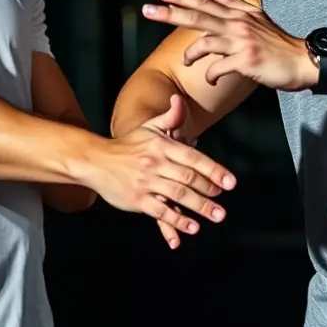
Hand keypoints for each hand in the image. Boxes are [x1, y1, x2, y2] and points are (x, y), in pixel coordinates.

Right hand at [84, 95, 235, 235]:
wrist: (96, 160)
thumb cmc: (128, 144)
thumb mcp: (149, 128)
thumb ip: (170, 117)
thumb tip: (179, 98)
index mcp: (161, 145)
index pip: (193, 158)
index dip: (213, 170)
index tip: (230, 182)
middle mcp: (154, 163)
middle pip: (188, 178)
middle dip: (209, 191)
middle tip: (224, 203)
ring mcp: (145, 182)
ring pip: (178, 196)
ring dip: (199, 207)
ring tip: (217, 215)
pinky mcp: (137, 200)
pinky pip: (160, 212)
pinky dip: (176, 222)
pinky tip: (191, 228)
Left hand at [142, 0, 318, 90]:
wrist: (305, 60)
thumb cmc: (280, 44)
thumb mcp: (257, 18)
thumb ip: (233, 4)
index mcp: (238, 14)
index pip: (204, 2)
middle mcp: (237, 24)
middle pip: (197, 15)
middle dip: (170, 12)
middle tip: (147, 9)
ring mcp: (241, 41)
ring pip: (204, 42)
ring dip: (191, 54)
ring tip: (186, 62)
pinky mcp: (246, 60)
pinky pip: (217, 68)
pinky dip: (211, 75)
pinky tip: (212, 80)